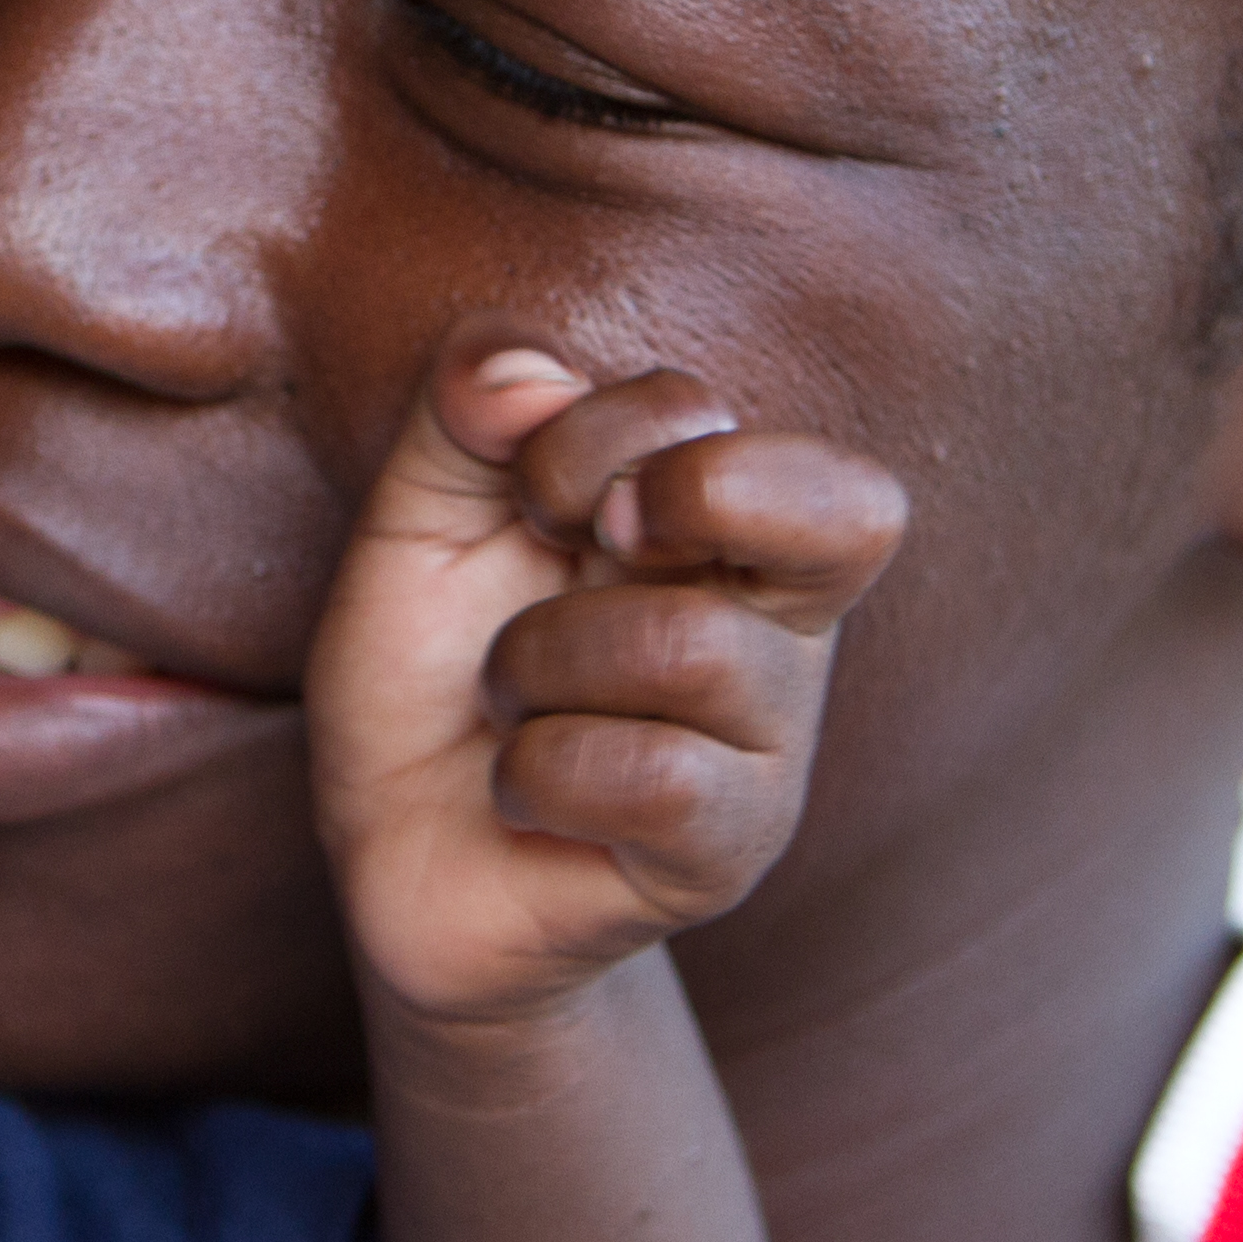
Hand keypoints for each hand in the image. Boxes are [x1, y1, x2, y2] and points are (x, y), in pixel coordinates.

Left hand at [307, 330, 907, 1032]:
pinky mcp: (728, 853)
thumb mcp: (415, 524)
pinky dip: (540, 772)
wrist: (390, 866)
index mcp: (716, 523)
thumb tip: (532, 375)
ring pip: (689, 647)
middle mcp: (774, 623)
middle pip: (852, 510)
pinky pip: (656, 777)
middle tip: (579, 540)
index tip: (530, 494)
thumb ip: (461, 415)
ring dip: (538, 663)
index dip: (604, 424)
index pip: (725, 414)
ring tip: (510, 705)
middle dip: (686, 493)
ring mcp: (766, 746)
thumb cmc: (430, 683)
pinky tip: (525, 792)